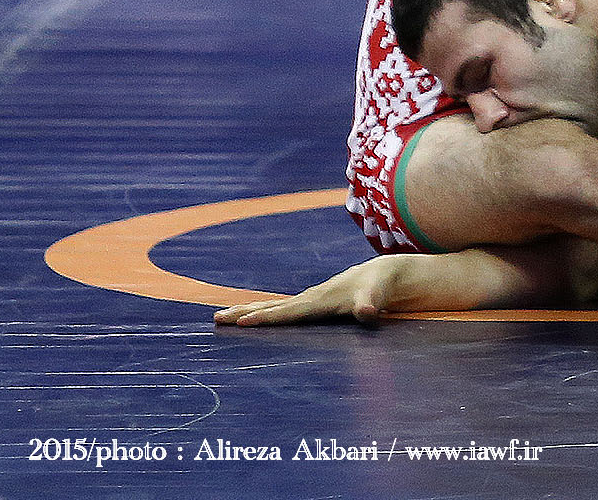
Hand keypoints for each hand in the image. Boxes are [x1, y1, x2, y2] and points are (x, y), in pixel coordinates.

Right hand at [214, 257, 402, 327]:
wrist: (382, 275)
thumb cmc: (379, 289)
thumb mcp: (376, 298)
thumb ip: (371, 306)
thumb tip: (367, 314)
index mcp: (320, 301)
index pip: (289, 312)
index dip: (267, 318)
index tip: (241, 323)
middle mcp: (309, 298)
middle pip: (272, 307)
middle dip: (244, 312)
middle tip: (216, 318)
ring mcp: (309, 299)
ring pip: (273, 306)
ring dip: (247, 311)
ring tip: (221, 316)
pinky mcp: (311, 302)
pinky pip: (281, 308)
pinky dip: (261, 312)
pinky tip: (250, 317)